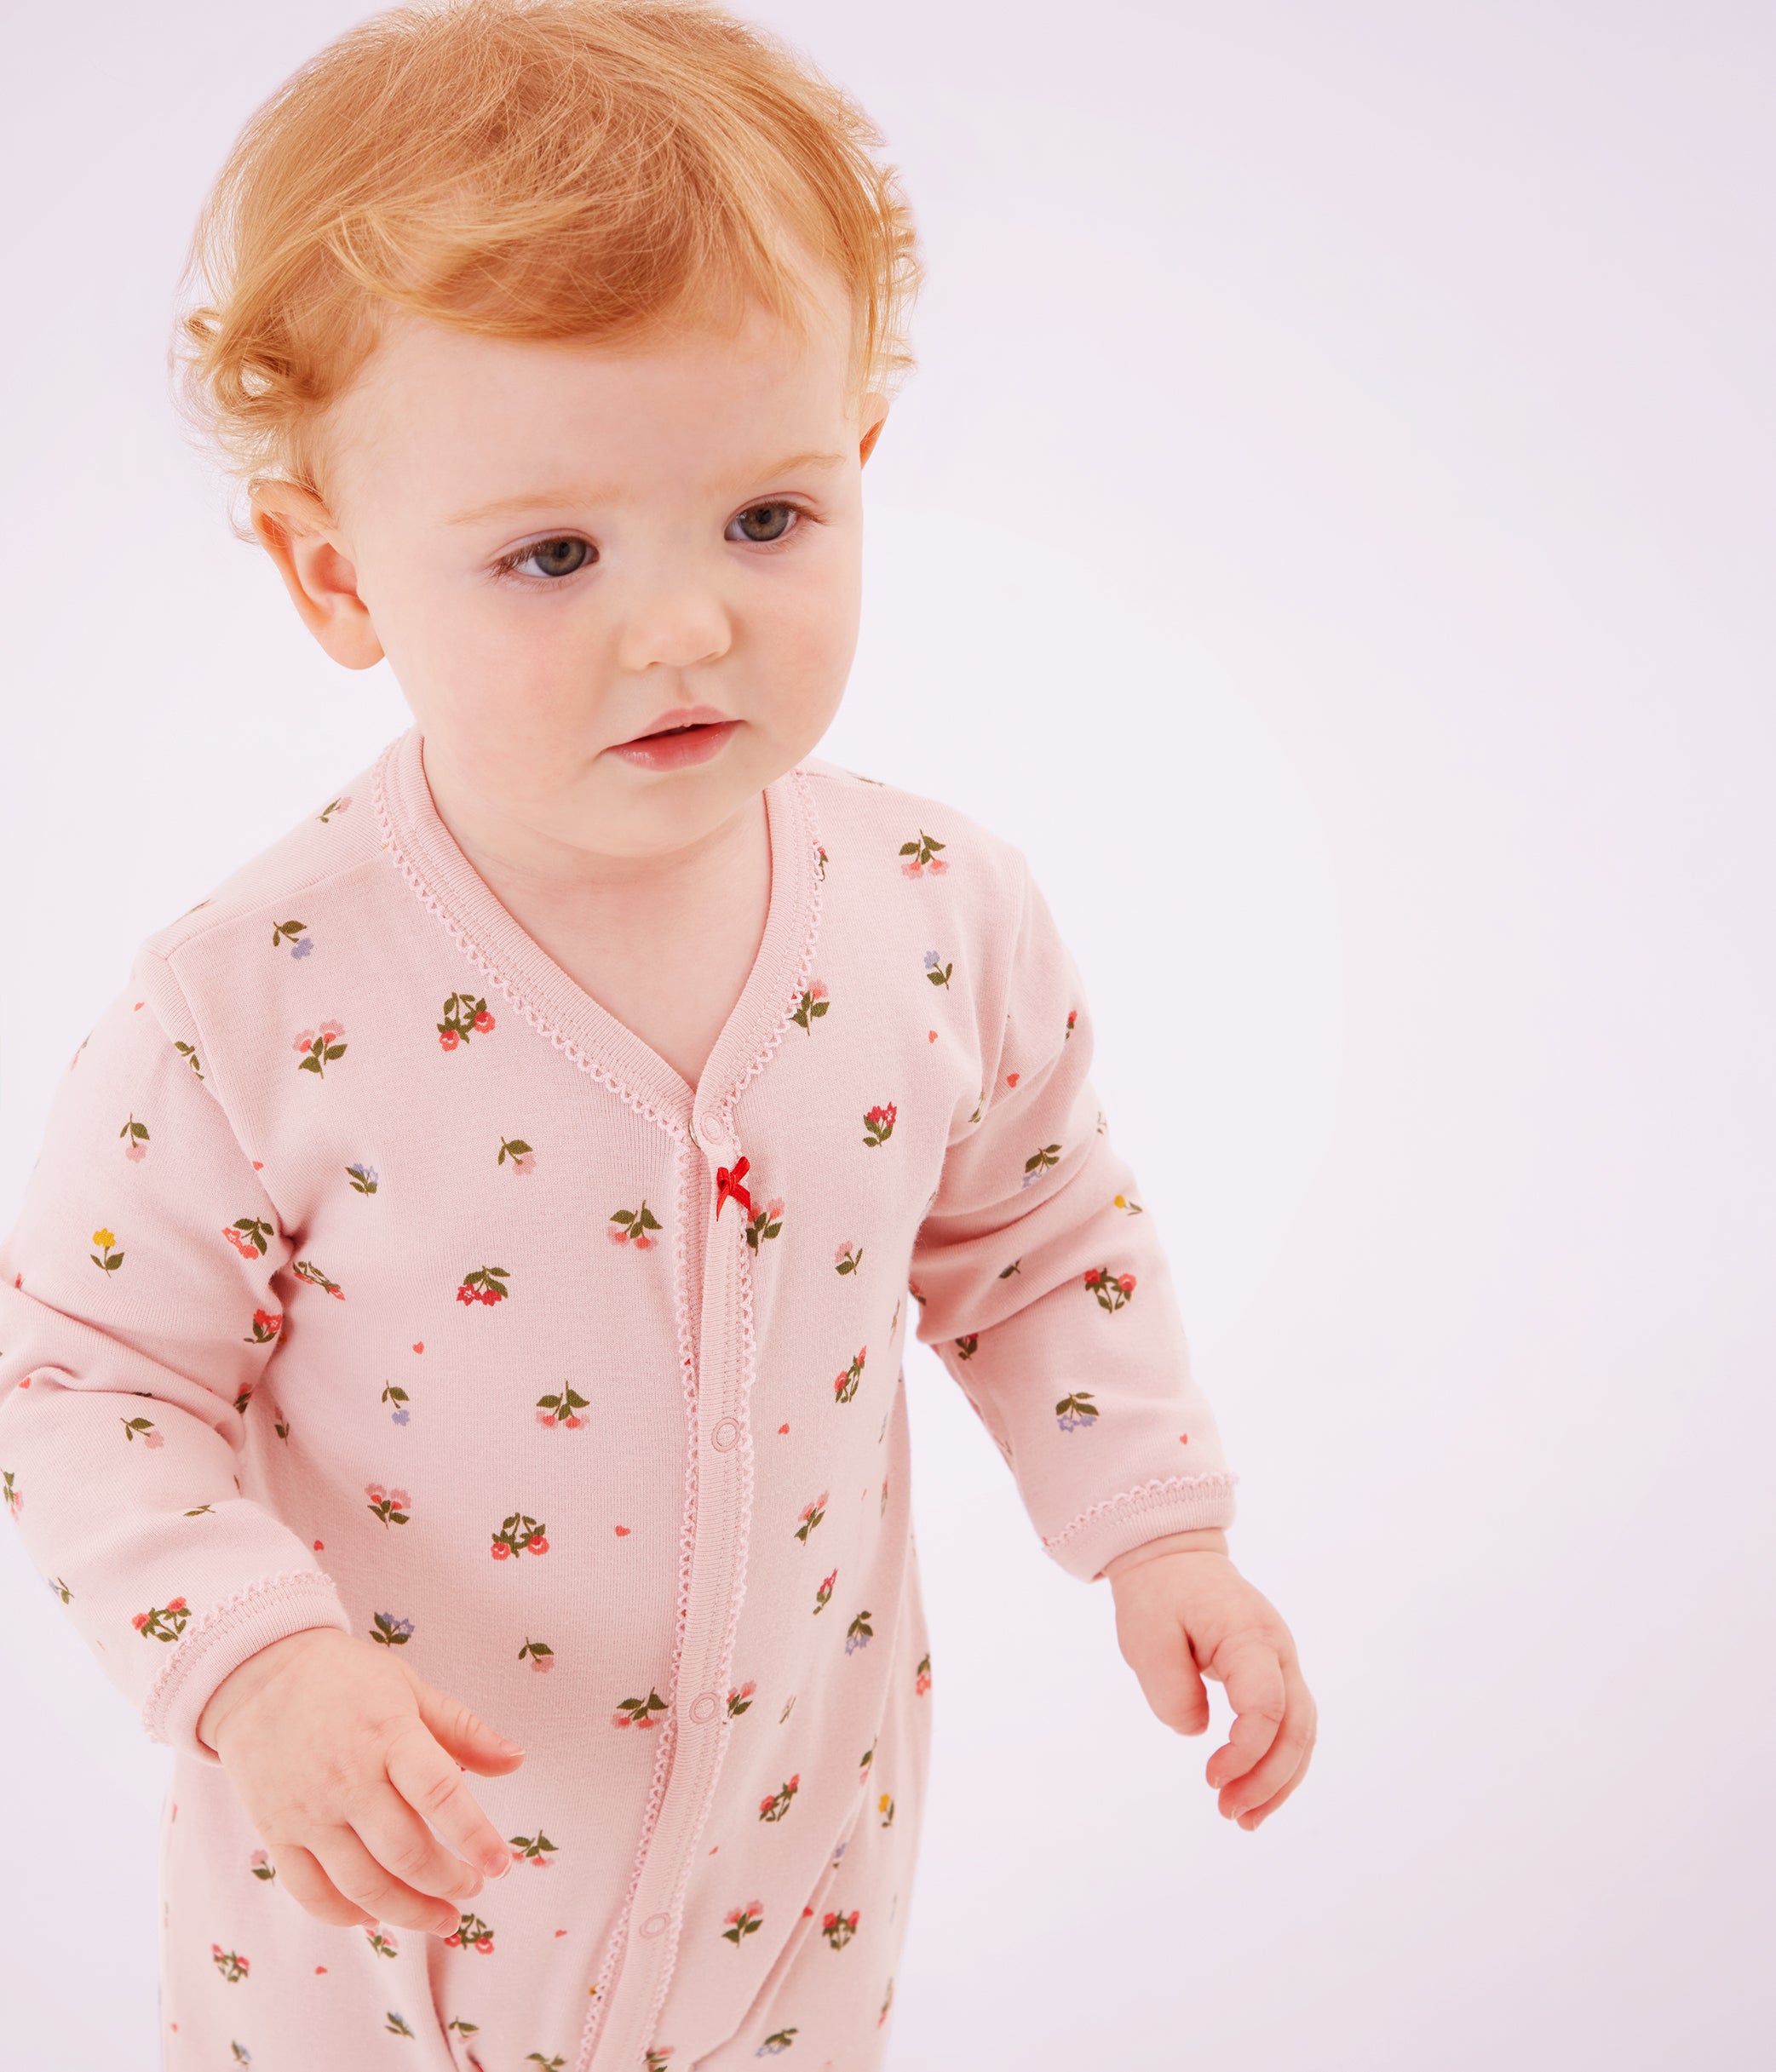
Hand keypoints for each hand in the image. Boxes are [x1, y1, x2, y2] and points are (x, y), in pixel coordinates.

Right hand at [194, 1626, 526, 1935]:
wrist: (258, 1672)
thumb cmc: (346, 1678)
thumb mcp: (411, 1688)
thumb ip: (464, 1730)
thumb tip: (517, 1760)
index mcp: (389, 1735)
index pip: (441, 1796)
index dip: (476, 1837)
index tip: (501, 1863)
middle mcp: (347, 1779)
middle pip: (406, 1853)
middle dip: (448, 1883)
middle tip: (473, 1888)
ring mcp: (308, 1812)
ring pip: (364, 1885)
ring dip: (409, 1912)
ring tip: (441, 1917)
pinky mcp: (276, 1834)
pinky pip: (312, 1893)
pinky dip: (348, 1916)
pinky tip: (378, 1917)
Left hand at [1104, 1533, 1314, 1829]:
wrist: (1174, 1559)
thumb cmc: (1158, 1596)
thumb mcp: (1146, 1639)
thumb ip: (1171, 1689)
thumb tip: (1199, 1732)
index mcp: (1249, 1636)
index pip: (1267, 1705)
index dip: (1246, 1751)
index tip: (1210, 1778)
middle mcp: (1279, 1650)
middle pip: (1297, 1726)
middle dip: (1269, 1779)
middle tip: (1229, 1813)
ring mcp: (1283, 1662)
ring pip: (1302, 1732)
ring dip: (1279, 1781)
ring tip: (1244, 1820)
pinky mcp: (1275, 1675)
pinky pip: (1290, 1726)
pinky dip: (1278, 1764)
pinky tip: (1255, 1796)